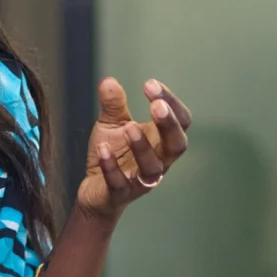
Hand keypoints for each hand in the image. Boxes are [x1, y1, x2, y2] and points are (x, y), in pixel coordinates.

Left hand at [77, 77, 190, 218]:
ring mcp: (140, 180)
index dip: (171, 103)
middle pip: (177, 145)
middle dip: (169, 125)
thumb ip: (113, 104)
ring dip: (142, 146)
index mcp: (161, 140)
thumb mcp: (111, 124)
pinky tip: (102, 149)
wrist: (95, 189)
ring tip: (129, 127)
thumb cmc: (113, 153)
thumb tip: (109, 81)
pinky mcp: (119, 194)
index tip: (150, 85)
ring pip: (152, 167)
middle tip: (157, 105)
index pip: (180, 121)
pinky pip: (119, 183)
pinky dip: (112, 167)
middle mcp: (158, 161)